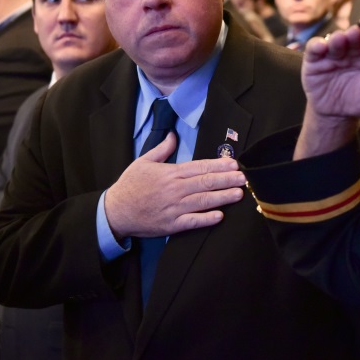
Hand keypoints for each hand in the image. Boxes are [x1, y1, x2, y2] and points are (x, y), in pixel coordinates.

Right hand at [104, 133, 244, 238]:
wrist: (115, 211)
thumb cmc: (130, 185)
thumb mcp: (143, 162)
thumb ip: (162, 149)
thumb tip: (173, 135)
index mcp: (170, 173)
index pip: (199, 167)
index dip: (218, 165)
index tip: (233, 163)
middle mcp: (174, 190)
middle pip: (205, 183)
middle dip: (227, 180)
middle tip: (243, 177)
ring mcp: (173, 208)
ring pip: (202, 201)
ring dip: (222, 197)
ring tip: (239, 193)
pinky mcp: (171, 224)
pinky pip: (192, 221)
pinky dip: (206, 219)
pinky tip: (220, 216)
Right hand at [302, 26, 359, 118]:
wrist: (337, 114)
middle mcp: (352, 51)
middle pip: (354, 38)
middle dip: (355, 35)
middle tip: (356, 33)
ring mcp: (333, 54)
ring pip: (335, 41)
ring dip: (337, 38)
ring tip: (339, 39)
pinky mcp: (315, 60)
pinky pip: (314, 48)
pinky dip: (316, 45)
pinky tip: (320, 47)